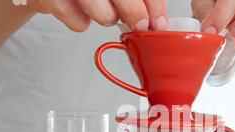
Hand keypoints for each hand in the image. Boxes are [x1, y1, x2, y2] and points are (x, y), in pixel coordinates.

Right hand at [28, 0, 168, 31]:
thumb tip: (156, 19)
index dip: (153, 4)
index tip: (158, 21)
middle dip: (133, 12)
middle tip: (138, 24)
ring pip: (101, 11)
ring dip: (106, 17)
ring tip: (103, 10)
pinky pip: (76, 21)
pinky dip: (81, 23)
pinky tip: (80, 12)